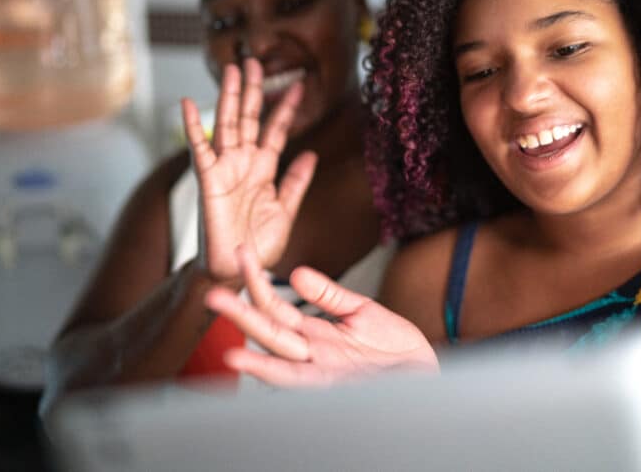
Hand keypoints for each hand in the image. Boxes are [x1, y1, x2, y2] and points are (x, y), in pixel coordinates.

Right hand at [181, 58, 317, 282]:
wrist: (237, 270)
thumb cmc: (259, 244)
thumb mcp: (286, 210)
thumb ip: (296, 182)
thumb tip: (312, 155)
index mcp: (263, 169)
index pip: (276, 131)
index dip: (285, 109)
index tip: (298, 85)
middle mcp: (243, 163)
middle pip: (249, 118)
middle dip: (253, 90)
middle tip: (255, 62)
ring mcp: (225, 168)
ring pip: (227, 124)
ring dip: (229, 97)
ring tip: (232, 69)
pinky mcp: (208, 179)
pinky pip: (199, 148)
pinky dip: (193, 126)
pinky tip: (188, 103)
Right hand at [204, 244, 439, 386]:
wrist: (427, 375)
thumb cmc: (395, 349)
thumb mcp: (361, 311)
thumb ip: (328, 295)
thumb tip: (296, 272)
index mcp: (315, 333)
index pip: (276, 304)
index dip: (257, 280)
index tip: (242, 253)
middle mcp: (312, 354)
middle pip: (269, 330)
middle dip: (241, 313)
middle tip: (213, 293)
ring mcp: (323, 371)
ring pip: (280, 358)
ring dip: (251, 352)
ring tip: (226, 343)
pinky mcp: (338, 386)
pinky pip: (301, 381)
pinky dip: (276, 374)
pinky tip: (258, 367)